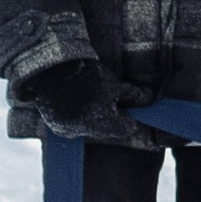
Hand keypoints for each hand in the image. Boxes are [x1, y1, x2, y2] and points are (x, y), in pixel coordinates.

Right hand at [29, 58, 143, 139]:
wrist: (50, 69)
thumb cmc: (85, 75)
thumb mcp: (113, 83)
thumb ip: (133, 94)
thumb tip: (149, 99)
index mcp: (103, 120)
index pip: (127, 129)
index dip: (132, 119)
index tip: (132, 111)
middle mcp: (86, 131)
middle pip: (110, 132)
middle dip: (114, 119)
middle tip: (111, 102)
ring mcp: (70, 131)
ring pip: (92, 131)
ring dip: (97, 120)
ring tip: (93, 100)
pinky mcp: (57, 128)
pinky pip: (75, 129)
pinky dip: (80, 120)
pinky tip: (79, 104)